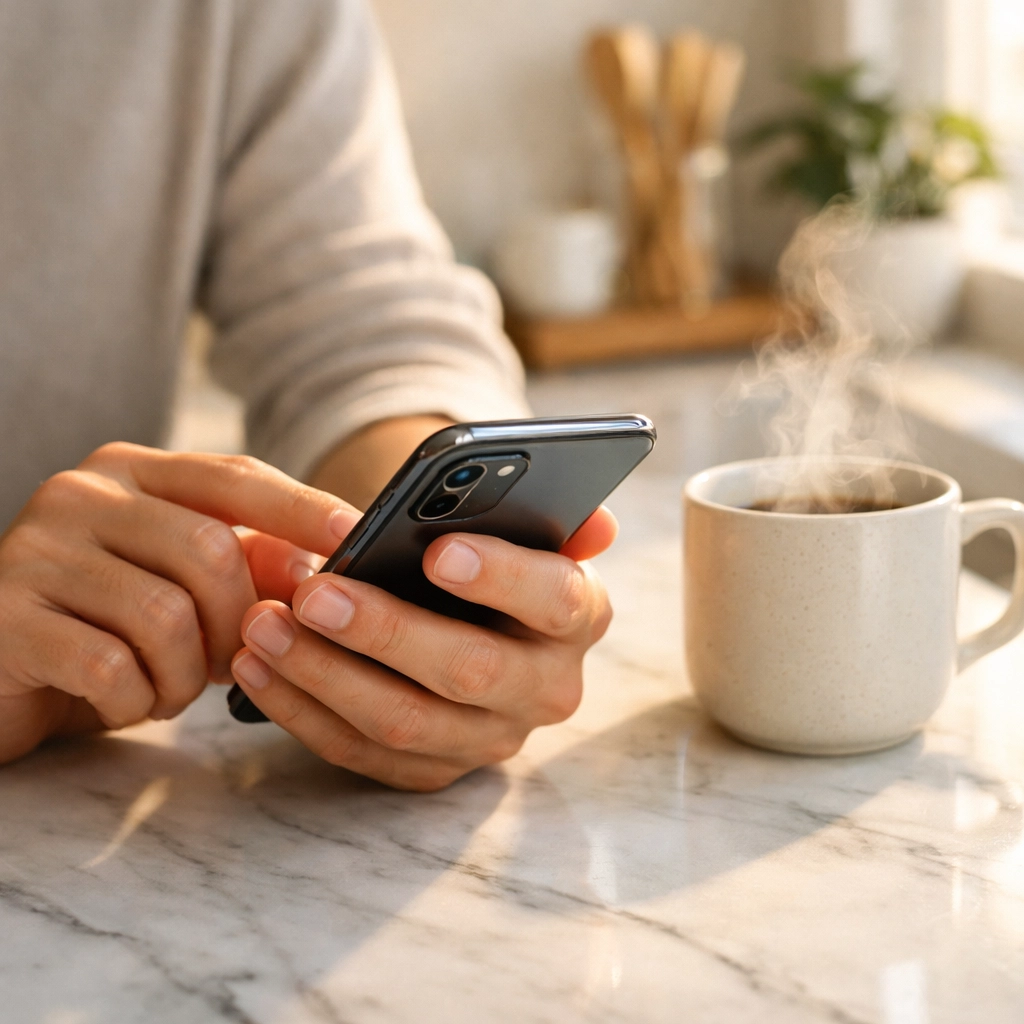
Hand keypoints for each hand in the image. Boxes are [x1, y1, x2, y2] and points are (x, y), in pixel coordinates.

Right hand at [0, 443, 359, 763]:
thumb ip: (249, 565)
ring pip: (165, 613)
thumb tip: (324, 571)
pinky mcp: (4, 616)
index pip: (235, 476)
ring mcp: (35, 550)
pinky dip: (137, 699)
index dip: (302, 508)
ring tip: (169, 688)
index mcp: (133, 472)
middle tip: (233, 661)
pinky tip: (127, 700)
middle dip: (239, 622)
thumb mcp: (182, 588)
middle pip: (209, 550)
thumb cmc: (104, 626)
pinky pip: (109, 665)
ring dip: (185, 673)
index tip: (357, 536)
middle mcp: (81, 494)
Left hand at [229, 507, 618, 790]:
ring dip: (325, 674)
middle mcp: (546, 687)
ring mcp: (489, 738)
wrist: (470, 618)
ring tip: (264, 625)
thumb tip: (598, 524)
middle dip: (385, 631)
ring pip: (404, 721)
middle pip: (469, 670)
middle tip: (315, 593)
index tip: (438, 551)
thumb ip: (551, 516)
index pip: (555, 598)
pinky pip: (360, 753)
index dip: (501, 577)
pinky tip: (257, 668)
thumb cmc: (488, 559)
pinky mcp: (433, 771)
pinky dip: (302, 711)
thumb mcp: (523, 529)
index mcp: (578, 615)